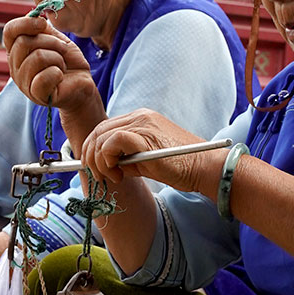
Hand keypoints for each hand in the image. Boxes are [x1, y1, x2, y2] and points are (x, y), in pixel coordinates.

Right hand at [2, 14, 100, 117]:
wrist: (82, 84)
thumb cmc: (68, 62)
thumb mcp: (56, 40)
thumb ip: (42, 29)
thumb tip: (32, 15)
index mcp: (17, 52)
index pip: (9, 31)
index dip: (25, 23)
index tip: (43, 23)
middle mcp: (15, 67)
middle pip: (24, 42)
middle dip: (51, 42)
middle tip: (62, 50)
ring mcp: (23, 83)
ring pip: (37, 58)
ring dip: (57, 58)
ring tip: (62, 65)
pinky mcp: (35, 94)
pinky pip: (44, 77)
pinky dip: (58, 73)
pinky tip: (60, 77)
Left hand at [80, 109, 219, 193]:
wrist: (203, 167)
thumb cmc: (178, 167)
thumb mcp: (145, 161)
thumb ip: (125, 158)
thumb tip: (103, 166)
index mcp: (139, 118)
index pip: (104, 128)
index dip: (94, 150)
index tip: (99, 170)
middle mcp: (139, 116)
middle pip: (97, 130)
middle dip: (91, 156)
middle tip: (99, 177)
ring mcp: (142, 123)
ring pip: (101, 136)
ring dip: (99, 162)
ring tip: (112, 178)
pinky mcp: (144, 135)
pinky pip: (111, 142)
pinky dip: (107, 159)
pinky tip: (118, 173)